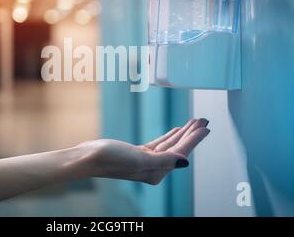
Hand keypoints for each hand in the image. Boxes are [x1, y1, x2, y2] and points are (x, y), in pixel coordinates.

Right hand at [80, 118, 209, 184]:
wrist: (87, 158)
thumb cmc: (110, 159)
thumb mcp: (139, 159)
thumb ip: (163, 160)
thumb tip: (184, 162)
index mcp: (157, 172)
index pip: (181, 152)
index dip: (194, 139)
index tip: (206, 127)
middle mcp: (154, 168)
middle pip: (178, 148)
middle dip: (191, 134)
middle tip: (203, 121)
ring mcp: (146, 161)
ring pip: (170, 145)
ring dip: (182, 133)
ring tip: (194, 122)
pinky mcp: (138, 154)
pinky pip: (159, 144)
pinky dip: (169, 136)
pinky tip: (176, 130)